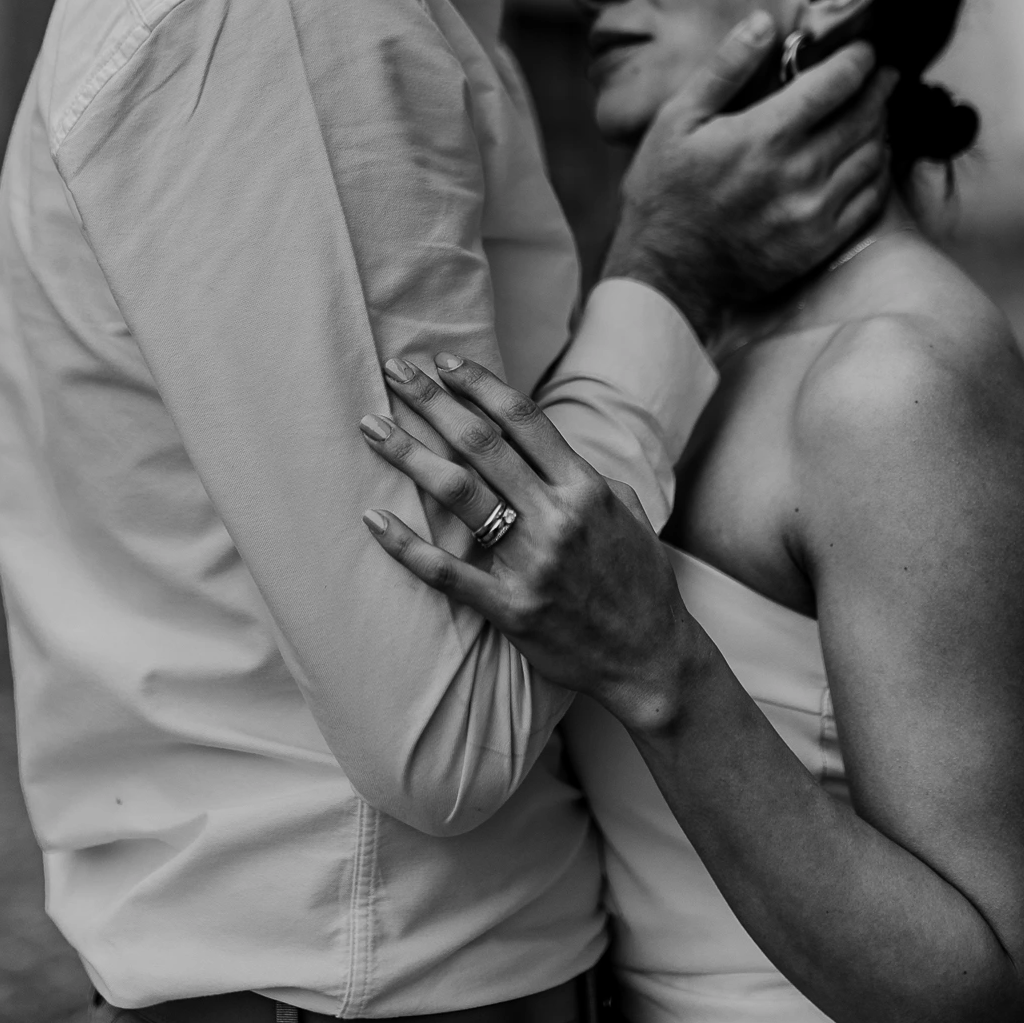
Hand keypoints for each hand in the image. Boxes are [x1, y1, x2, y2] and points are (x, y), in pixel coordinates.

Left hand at [360, 354, 701, 730]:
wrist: (652, 660)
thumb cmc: (641, 580)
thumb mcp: (630, 512)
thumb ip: (587, 475)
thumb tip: (546, 446)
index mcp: (586, 488)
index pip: (524, 420)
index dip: (479, 384)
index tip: (443, 363)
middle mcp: (557, 517)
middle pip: (481, 444)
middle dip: (432, 402)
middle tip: (395, 372)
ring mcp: (531, 564)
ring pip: (458, 493)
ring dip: (409, 454)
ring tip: (371, 427)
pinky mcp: (511, 608)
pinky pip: (447, 571)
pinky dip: (406, 545)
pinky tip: (374, 519)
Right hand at [605, 15, 896, 338]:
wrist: (667, 273)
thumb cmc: (665, 191)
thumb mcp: (677, 120)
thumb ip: (724, 69)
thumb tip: (763, 23)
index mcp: (766, 134)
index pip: (836, 84)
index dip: (859, 61)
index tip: (866, 51)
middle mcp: (800, 170)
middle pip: (864, 117)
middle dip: (880, 89)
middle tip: (885, 75)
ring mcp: (816, 210)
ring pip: (873, 156)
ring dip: (881, 128)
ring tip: (877, 113)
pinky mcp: (822, 242)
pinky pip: (871, 199)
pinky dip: (879, 172)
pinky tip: (871, 160)